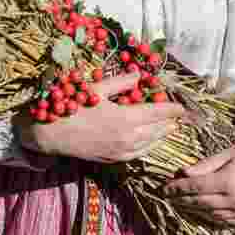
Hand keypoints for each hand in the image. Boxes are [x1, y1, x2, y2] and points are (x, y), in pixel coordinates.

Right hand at [18, 73, 185, 162]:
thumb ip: (121, 82)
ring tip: (169, 128)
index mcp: (125, 118)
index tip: (182, 107)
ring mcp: (121, 151)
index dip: (172, 109)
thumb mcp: (97, 88)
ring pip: (151, 143)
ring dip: (161, 135)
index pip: (158, 113)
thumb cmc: (74, 107)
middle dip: (170, 122)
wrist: (52, 135)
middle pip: (158, 129)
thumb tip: (140, 75)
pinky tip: (150, 141)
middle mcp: (128, 137)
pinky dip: (149, 146)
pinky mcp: (114, 159)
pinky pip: (139, 153)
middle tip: (178, 117)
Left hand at [163, 120, 234, 225]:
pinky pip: (225, 221)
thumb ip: (204, 165)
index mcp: (229, 181)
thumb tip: (181, 173)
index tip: (163, 188)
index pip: (195, 187)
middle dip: (182, 200)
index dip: (177, 189)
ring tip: (181, 204)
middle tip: (168, 198)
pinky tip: (201, 210)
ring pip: (212, 214)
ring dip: (195, 210)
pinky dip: (211, 216)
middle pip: (201, 203)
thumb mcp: (226, 154)